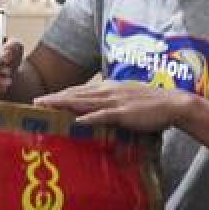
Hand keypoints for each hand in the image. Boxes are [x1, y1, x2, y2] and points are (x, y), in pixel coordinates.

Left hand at [34, 80, 191, 131]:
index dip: (61, 94)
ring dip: (63, 104)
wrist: (172, 104)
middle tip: (36, 102)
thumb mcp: (126, 98)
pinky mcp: (123, 113)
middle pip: (76, 94)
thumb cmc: (150, 104)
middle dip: (55, 98)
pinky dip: (88, 118)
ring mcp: (115, 101)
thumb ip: (111, 102)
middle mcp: (108, 91)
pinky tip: (75, 121)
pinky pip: (102, 115)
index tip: (45, 98)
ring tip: (47, 107)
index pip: (79, 90)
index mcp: (108, 87)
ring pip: (83, 102)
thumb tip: (97, 110)